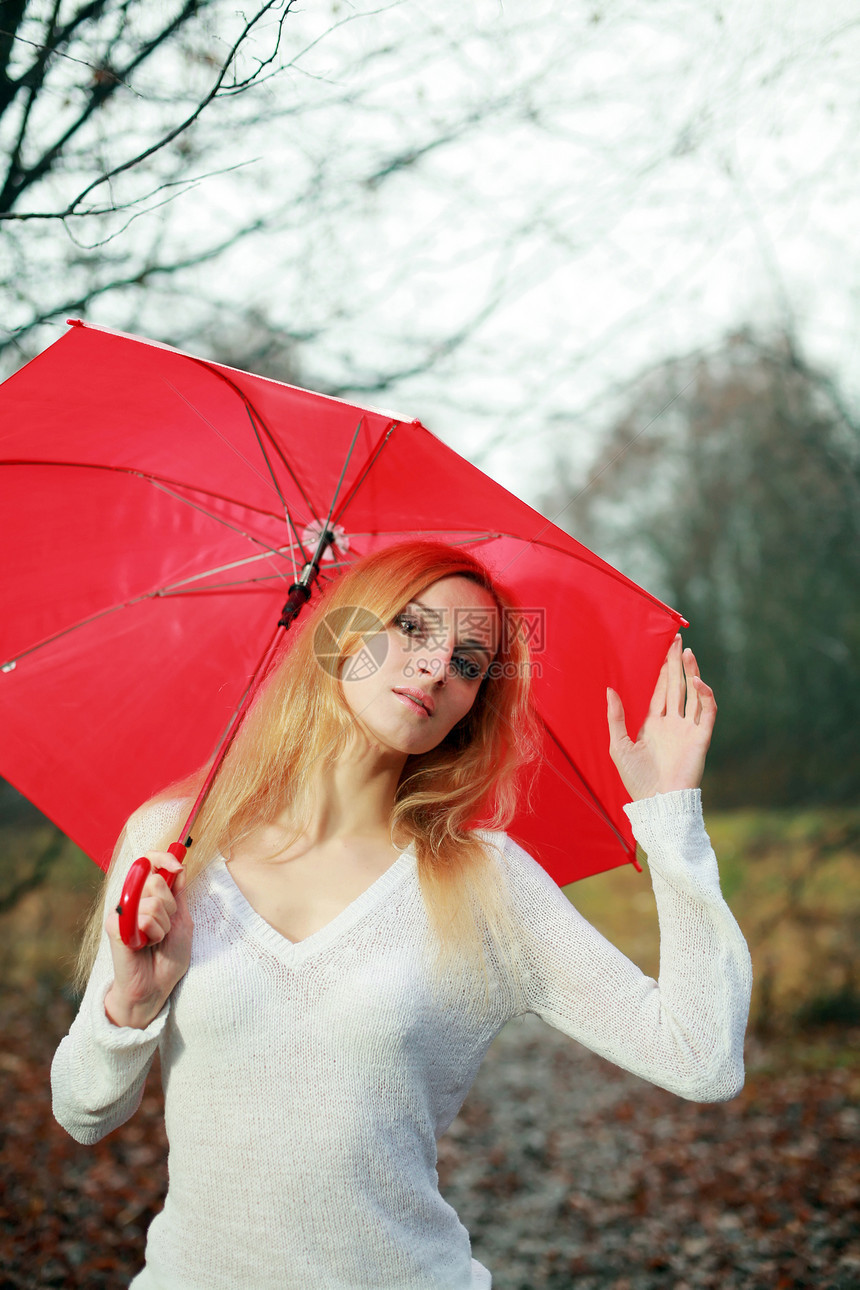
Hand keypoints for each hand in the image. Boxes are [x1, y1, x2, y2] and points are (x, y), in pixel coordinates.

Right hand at [104, 852, 192, 1028]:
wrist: (155, 987)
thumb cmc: (168, 956)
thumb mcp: (182, 921)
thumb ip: (179, 894)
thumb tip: (180, 867)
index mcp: (148, 894)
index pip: (150, 862)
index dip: (164, 858)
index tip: (178, 867)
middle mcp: (132, 899)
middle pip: (156, 880)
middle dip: (170, 906)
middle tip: (165, 927)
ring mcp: (121, 911)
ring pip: (154, 901)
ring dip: (163, 925)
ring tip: (155, 940)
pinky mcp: (114, 925)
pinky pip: (144, 919)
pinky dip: (153, 934)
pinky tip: (145, 946)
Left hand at [607, 636, 716, 801]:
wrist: (657, 803)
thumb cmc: (637, 780)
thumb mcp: (618, 745)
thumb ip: (616, 717)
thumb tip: (609, 690)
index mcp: (654, 724)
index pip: (661, 691)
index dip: (663, 671)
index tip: (665, 649)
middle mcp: (673, 723)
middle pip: (677, 686)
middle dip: (677, 664)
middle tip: (678, 640)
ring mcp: (688, 729)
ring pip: (693, 694)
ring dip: (692, 673)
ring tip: (688, 652)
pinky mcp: (701, 738)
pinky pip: (707, 712)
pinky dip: (705, 696)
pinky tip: (697, 682)